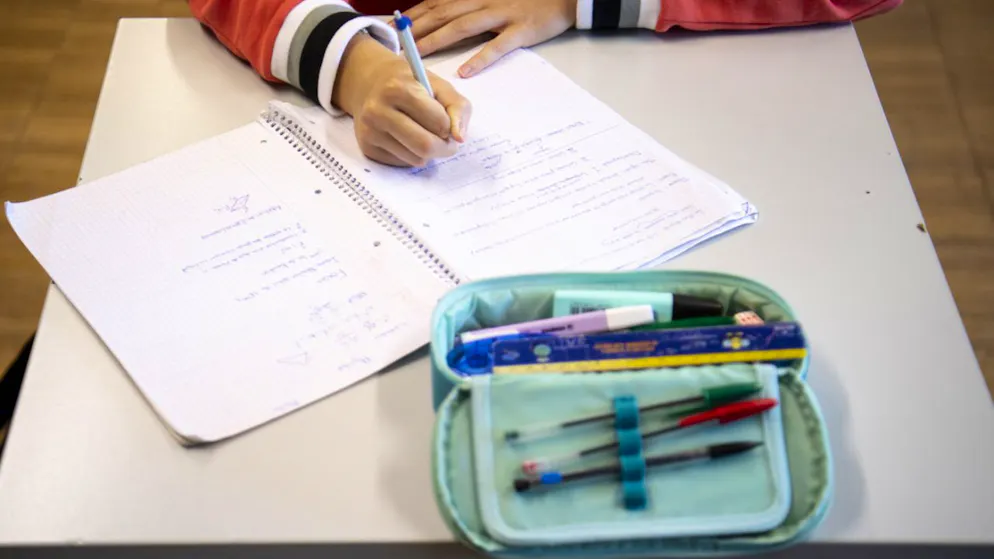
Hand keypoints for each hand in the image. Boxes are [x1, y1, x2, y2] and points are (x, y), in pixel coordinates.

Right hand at [333, 34, 471, 166]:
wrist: (371, 85)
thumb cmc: (410, 84)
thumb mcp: (438, 85)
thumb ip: (457, 107)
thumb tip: (459, 138)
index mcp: (397, 89)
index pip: (438, 122)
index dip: (449, 125)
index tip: (447, 121)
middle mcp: (378, 111)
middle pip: (425, 146)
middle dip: (444, 147)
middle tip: (447, 141)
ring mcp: (370, 131)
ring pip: (416, 159)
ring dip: (429, 152)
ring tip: (424, 134)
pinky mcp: (367, 148)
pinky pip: (403, 163)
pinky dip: (412, 155)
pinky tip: (406, 139)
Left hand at [404, 0, 576, 76]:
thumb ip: (469, 6)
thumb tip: (442, 17)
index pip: (436, 2)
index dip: (412, 14)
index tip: (390, 26)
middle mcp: (484, 1)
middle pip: (442, 13)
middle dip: (415, 28)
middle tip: (393, 44)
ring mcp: (502, 15)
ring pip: (462, 26)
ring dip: (437, 39)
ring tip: (417, 55)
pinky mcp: (521, 30)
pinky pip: (498, 46)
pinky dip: (481, 58)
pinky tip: (465, 72)